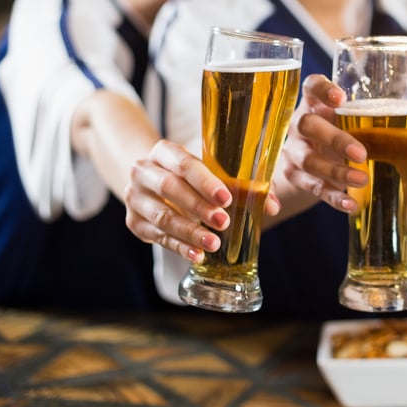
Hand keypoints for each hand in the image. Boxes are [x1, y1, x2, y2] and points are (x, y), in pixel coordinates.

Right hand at [124, 139, 280, 262]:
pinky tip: (197, 255)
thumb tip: (273, 206)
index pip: (184, 163)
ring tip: (213, 244)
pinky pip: (157, 236)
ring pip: (161, 216)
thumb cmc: (191, 174)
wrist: (151, 179)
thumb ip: (242, 185)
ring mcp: (135, 197)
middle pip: (170, 188)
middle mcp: (144, 171)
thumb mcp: (210, 170)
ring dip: (189, 232)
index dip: (205, 181)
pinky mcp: (133, 222)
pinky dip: (178, 247)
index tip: (227, 198)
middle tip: (224, 222)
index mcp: (165, 151)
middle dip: (199, 207)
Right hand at [271, 74, 361, 215]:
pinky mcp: (293, 175)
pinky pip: (310, 186)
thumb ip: (389, 133)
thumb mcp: (357, 128)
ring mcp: (294, 150)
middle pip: (308, 125)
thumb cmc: (339, 134)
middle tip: (361, 153)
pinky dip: (329, 197)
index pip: (311, 87)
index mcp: (317, 104)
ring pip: (308, 160)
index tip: (340, 97)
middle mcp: (301, 124)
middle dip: (334, 139)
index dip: (322, 90)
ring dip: (335, 171)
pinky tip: (350, 205)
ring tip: (362, 180)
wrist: (307, 165)